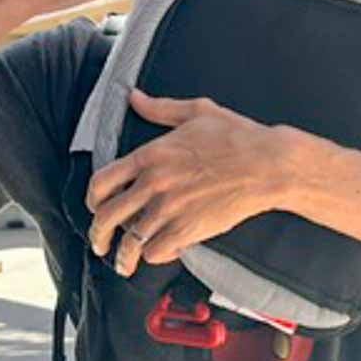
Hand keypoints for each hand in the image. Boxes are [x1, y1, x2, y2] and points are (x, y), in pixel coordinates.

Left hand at [85, 88, 313, 274]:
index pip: (101, 181)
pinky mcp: (188, 229)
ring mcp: (170, 209)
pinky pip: (157, 251)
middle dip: (98, 235)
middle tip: (100, 244)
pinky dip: (155, 256)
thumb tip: (135, 98)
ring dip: (122, 256)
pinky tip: (160, 251)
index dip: (93, 200)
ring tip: (123, 263)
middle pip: (107, 217)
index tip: (96, 208)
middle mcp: (154, 183)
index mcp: (151, 154)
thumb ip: (160, 108)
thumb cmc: (238, 137)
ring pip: (129, 241)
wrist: (268, 164)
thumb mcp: (196, 112)